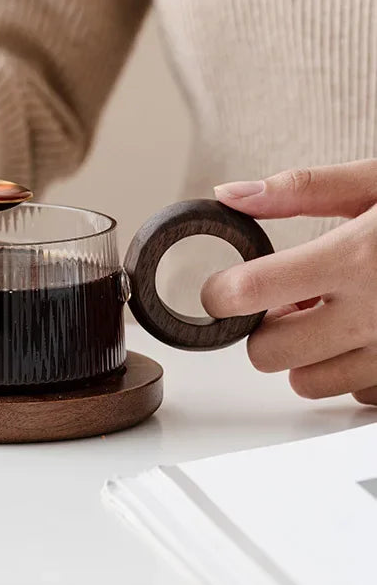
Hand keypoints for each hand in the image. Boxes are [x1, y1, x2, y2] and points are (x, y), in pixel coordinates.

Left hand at [202, 159, 376, 405]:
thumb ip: (301, 190)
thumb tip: (231, 194)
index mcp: (356, 257)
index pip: (246, 294)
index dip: (222, 294)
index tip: (224, 289)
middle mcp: (375, 314)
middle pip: (267, 354)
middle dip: (265, 330)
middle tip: (290, 302)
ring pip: (306, 383)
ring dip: (306, 355)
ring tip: (334, 317)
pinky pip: (355, 394)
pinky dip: (350, 371)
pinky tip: (368, 336)